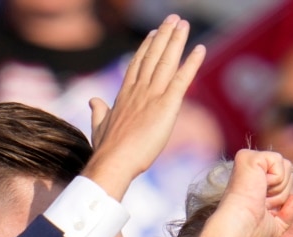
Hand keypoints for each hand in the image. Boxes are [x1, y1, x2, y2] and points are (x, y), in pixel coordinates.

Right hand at [84, 14, 205, 199]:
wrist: (113, 161)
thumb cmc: (106, 149)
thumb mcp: (100, 126)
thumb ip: (98, 111)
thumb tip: (92, 100)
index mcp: (124, 95)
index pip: (137, 64)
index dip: (146, 47)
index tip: (153, 34)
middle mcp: (138, 90)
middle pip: (153, 56)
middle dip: (163, 36)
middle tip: (172, 19)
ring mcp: (152, 95)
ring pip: (166, 61)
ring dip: (176, 40)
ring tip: (183, 23)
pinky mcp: (166, 105)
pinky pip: (182, 80)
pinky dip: (192, 63)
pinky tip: (201, 49)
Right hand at [193, 149, 292, 236]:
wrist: (239, 229)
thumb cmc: (251, 233)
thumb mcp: (275, 227)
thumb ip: (287, 214)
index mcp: (253, 183)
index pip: (283, 180)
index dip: (280, 199)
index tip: (263, 210)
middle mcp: (250, 171)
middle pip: (288, 170)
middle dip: (282, 192)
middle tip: (262, 203)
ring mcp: (248, 161)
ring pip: (286, 165)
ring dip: (279, 187)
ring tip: (260, 196)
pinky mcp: (248, 157)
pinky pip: (279, 161)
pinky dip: (276, 179)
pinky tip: (259, 187)